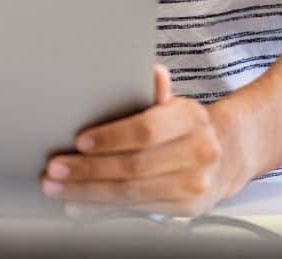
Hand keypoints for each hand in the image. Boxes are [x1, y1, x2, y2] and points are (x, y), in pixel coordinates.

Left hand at [40, 65, 250, 216]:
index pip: (145, 129)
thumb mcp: (173, 105)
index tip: (79, 141)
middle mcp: (199, 153)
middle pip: (134, 166)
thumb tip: (153, 72)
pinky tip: (78, 204)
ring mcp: (195, 185)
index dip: (110, 137)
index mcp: (191, 118)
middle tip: (56, 168)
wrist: (226, 157)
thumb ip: (154, 94)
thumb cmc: (185, 128)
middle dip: (88, 169)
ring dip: (88, 192)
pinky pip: (137, 209)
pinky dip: (103, 208)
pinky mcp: (186, 209)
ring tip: (57, 187)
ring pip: (132, 193)